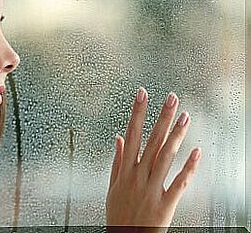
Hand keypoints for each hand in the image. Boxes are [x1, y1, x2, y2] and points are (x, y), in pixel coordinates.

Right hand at [105, 87, 201, 230]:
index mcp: (125, 170)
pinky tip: (197, 152)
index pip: (131, 134)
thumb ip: (117, 161)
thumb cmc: (119, 213)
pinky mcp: (165, 203)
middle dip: (162, 118)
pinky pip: (179, 183)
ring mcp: (152, 189)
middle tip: (172, 98)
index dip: (137, 113)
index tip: (142, 95)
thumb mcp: (112, 186)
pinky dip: (189, 167)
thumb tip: (118, 138)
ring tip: (185, 117)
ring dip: (176, 136)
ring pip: (165, 157)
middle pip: (151, 141)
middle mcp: (139, 176)